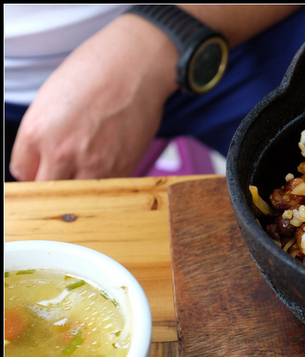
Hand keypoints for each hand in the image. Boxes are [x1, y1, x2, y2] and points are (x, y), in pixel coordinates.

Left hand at [9, 14, 178, 180]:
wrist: (136, 67)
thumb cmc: (95, 72)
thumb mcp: (50, 99)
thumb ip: (43, 133)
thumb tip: (45, 158)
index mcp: (36, 132)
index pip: (23, 173)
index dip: (35, 169)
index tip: (45, 165)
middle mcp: (61, 152)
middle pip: (46, 190)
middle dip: (54, 181)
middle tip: (66, 170)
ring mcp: (93, 163)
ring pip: (78, 195)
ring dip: (81, 185)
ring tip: (91, 165)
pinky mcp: (122, 168)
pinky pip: (106, 188)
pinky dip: (106, 181)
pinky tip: (110, 160)